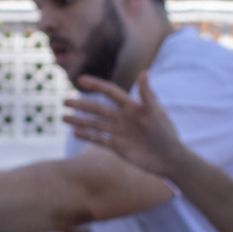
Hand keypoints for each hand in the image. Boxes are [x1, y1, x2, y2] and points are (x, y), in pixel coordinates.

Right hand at [63, 73, 184, 179]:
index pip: (110, 93)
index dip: (96, 86)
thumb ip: (147, 94)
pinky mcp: (117, 146)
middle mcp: (123, 118)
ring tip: (63, 117)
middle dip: (81, 105)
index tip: (81, 80)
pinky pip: (99, 139)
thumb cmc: (166, 134)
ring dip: (80, 120)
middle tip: (64, 101)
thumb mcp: (156, 113)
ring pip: (95, 124)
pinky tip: (75, 132)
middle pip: (98, 109)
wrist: (169, 159)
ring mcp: (119, 132)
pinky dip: (88, 136)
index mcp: (132, 107)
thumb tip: (143, 72)